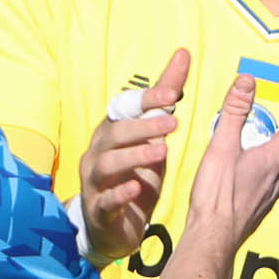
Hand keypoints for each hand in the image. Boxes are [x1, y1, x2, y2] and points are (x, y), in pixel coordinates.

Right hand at [81, 50, 187, 262]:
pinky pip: (106, 199)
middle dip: (143, 126)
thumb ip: (165, 96)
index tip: (174, 94)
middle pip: (114, 133)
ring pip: (108, 164)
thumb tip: (183, 53)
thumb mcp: (153, 133)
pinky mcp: (98, 208)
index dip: (147, 100)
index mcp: (113, 130)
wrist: (112, 225)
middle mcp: (99, 150)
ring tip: (161, 153)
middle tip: (173, 123)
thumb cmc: (134, 171)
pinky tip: (137, 188)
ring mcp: (95, 180)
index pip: (126, 107)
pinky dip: (121, 193)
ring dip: (134, 156)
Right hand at [170, 64, 278, 264]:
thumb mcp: (223, 145)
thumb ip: (234, 112)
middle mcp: (276, 178)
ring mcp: (268, 196)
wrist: (213, 236)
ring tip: (277, 142)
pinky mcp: (257, 208)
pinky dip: (274, 170)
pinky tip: (258, 172)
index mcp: (272, 160)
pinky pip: (275, 184)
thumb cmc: (218, 194)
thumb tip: (247, 82)